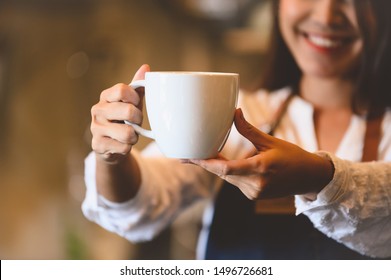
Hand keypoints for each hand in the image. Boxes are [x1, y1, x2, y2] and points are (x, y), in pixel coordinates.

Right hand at [90, 64, 149, 162]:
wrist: (111, 147)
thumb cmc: (124, 120)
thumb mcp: (132, 103)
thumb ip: (138, 87)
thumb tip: (146, 67)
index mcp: (106, 97)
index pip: (121, 90)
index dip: (135, 97)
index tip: (137, 103)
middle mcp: (98, 110)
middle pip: (128, 111)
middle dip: (139, 119)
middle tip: (137, 123)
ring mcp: (95, 128)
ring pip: (127, 132)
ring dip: (134, 136)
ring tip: (130, 135)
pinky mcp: (98, 145)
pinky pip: (123, 147)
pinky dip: (127, 147)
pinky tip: (122, 145)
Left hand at [189, 108, 333, 199]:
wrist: (309, 178)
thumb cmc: (293, 157)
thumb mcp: (271, 141)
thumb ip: (249, 130)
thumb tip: (234, 112)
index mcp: (259, 169)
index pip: (225, 169)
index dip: (205, 163)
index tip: (188, 158)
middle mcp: (255, 185)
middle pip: (223, 173)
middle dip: (206, 163)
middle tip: (187, 154)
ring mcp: (254, 193)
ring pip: (228, 178)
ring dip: (217, 167)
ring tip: (202, 155)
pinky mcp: (254, 195)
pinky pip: (235, 182)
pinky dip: (228, 172)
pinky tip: (223, 163)